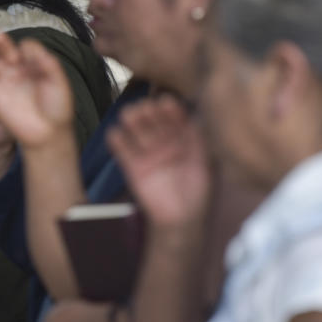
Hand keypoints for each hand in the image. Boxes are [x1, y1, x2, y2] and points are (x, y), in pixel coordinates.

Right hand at [0, 31, 73, 149]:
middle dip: (1, 42)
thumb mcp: (58, 82)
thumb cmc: (57, 108)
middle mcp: (18, 70)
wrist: (48, 133)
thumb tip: (28, 45)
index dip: (26, 49)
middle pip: (6, 50)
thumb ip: (47, 63)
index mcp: (34, 65)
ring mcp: (5, 81)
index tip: (31, 58)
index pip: (26, 48)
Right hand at [107, 96, 212, 236]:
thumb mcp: (206, 162)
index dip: (171, 109)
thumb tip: (199, 114)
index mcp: (183, 137)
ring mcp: (148, 152)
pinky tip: (115, 133)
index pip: (175, 117)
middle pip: (154, 119)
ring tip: (130, 114)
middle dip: (149, 111)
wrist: (182, 218)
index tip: (167, 103)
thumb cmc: (199, 190)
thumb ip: (201, 140)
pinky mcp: (132, 166)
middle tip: (146, 106)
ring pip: (136, 130)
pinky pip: (122, 150)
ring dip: (132, 120)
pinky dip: (116, 140)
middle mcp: (165, 140)